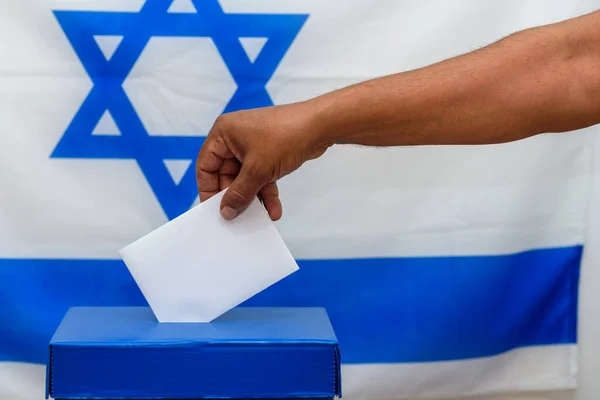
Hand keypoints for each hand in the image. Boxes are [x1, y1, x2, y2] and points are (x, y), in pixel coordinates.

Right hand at [196, 101, 329, 220]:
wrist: (321, 125)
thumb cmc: (286, 135)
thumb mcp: (258, 170)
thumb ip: (239, 193)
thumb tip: (226, 211)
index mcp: (223, 133)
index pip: (205, 166)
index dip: (208, 189)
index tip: (213, 210)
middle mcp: (235, 137)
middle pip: (226, 175)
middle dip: (235, 196)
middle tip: (236, 217)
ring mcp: (253, 145)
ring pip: (246, 178)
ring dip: (253, 197)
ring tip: (257, 218)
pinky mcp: (269, 152)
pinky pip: (261, 176)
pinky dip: (266, 192)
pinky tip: (274, 209)